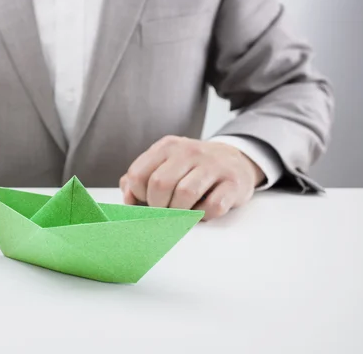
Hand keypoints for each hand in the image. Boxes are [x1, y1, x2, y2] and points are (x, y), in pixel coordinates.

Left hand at [120, 136, 264, 219]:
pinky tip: (202, 210)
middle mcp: (189, 151)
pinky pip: (212, 206)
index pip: (138, 174)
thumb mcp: (164, 164)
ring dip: (180, 212)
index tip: (145, 201)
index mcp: (167, 147)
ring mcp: (213, 165)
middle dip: (158, 205)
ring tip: (183, 211)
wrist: (234, 160)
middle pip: (160, 184)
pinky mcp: (232, 182)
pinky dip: (203, 215)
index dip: (137, 195)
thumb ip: (140, 178)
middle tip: (165, 210)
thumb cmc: (192, 169)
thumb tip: (127, 198)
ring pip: (185, 194)